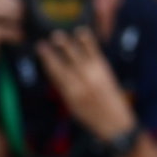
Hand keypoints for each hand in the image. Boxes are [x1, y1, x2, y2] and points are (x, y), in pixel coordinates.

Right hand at [34, 27, 134, 141]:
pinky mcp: (105, 70)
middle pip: (66, 61)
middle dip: (55, 50)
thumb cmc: (91, 118)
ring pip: (79, 54)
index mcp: (71, 93)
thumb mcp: (72, 107)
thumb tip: (55, 71)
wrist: (116, 124)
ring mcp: (95, 75)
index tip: (40, 48)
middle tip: (47, 39)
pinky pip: (95, 52)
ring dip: (68, 43)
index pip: (55, 71)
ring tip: (58, 34)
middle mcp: (82, 83)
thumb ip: (64, 89)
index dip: (46, 59)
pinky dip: (88, 41)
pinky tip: (81, 32)